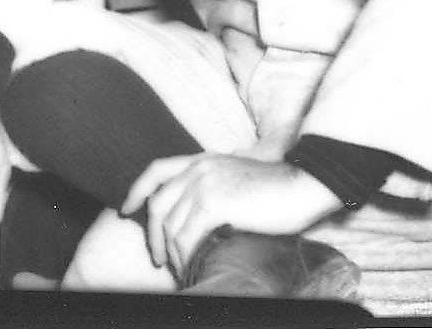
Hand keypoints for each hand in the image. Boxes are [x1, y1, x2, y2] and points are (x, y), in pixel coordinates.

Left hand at [122, 153, 341, 282]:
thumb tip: (199, 219)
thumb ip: (215, 189)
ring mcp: (204, 184)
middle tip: (158, 259)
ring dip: (173, 253)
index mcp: (201, 160)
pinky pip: (187, 235)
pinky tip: (192, 267)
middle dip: (153, 235)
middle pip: (158, 203)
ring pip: (172, 224)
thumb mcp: (237, 180)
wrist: (304, 185)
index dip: (137, 190)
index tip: (127, 210)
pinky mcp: (214, 203)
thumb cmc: (279, 190)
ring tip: (181, 270)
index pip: (156, 169)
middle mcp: (197, 168)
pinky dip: (186, 256)